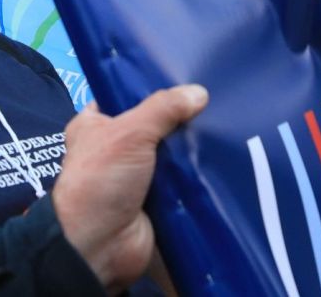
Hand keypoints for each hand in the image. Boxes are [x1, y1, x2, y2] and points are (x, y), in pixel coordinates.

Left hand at [52, 85, 207, 291]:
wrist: (100, 247)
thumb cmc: (101, 180)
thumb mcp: (129, 132)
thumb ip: (164, 108)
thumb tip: (200, 92)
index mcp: (95, 124)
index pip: (124, 94)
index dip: (150, 84)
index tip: (183, 73)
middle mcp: (115, 147)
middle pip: (155, 123)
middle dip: (179, 116)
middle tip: (214, 96)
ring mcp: (138, 174)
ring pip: (172, 151)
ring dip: (192, 145)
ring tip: (226, 121)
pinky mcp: (158, 198)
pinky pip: (183, 178)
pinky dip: (198, 171)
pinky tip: (222, 154)